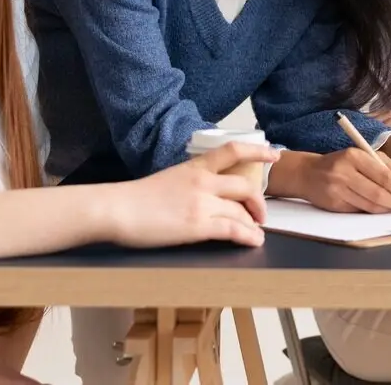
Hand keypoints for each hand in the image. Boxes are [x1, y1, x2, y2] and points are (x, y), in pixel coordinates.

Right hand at [107, 142, 279, 247]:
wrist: (116, 208)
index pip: (233, 150)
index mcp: (195, 167)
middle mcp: (203, 182)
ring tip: (257, 233)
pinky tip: (253, 240)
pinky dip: (248, 236)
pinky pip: (233, 230)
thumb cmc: (135, 198)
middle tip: (260, 215)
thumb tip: (205, 195)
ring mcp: (201, 203)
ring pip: (241, 211)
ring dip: (254, 224)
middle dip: (258, 203)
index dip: (257, 151)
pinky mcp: (197, 226)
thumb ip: (191, 183)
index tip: (274, 154)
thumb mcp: (169, 179)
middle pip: (245, 187)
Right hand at [288, 147, 390, 213]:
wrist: (308, 173)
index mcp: (355, 156)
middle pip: (379, 192)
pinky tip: (378, 208)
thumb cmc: (341, 163)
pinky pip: (360, 210)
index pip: (384, 175)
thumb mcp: (362, 156)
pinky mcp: (334, 203)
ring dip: (387, 208)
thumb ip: (385, 166)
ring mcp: (338, 189)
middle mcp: (345, 172)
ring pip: (370, 204)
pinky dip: (373, 211)